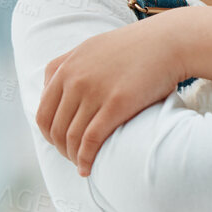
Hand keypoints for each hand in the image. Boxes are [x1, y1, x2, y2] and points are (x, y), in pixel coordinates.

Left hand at [37, 13, 187, 175]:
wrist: (168, 42)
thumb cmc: (135, 47)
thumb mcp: (92, 48)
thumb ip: (70, 67)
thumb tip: (56, 89)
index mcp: (65, 67)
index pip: (43, 112)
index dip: (49, 135)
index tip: (61, 144)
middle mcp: (74, 79)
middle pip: (55, 128)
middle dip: (61, 149)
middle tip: (73, 158)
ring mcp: (94, 91)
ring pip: (71, 137)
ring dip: (73, 157)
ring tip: (82, 165)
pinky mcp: (115, 104)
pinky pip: (90, 140)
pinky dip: (85, 159)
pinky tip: (88, 168)